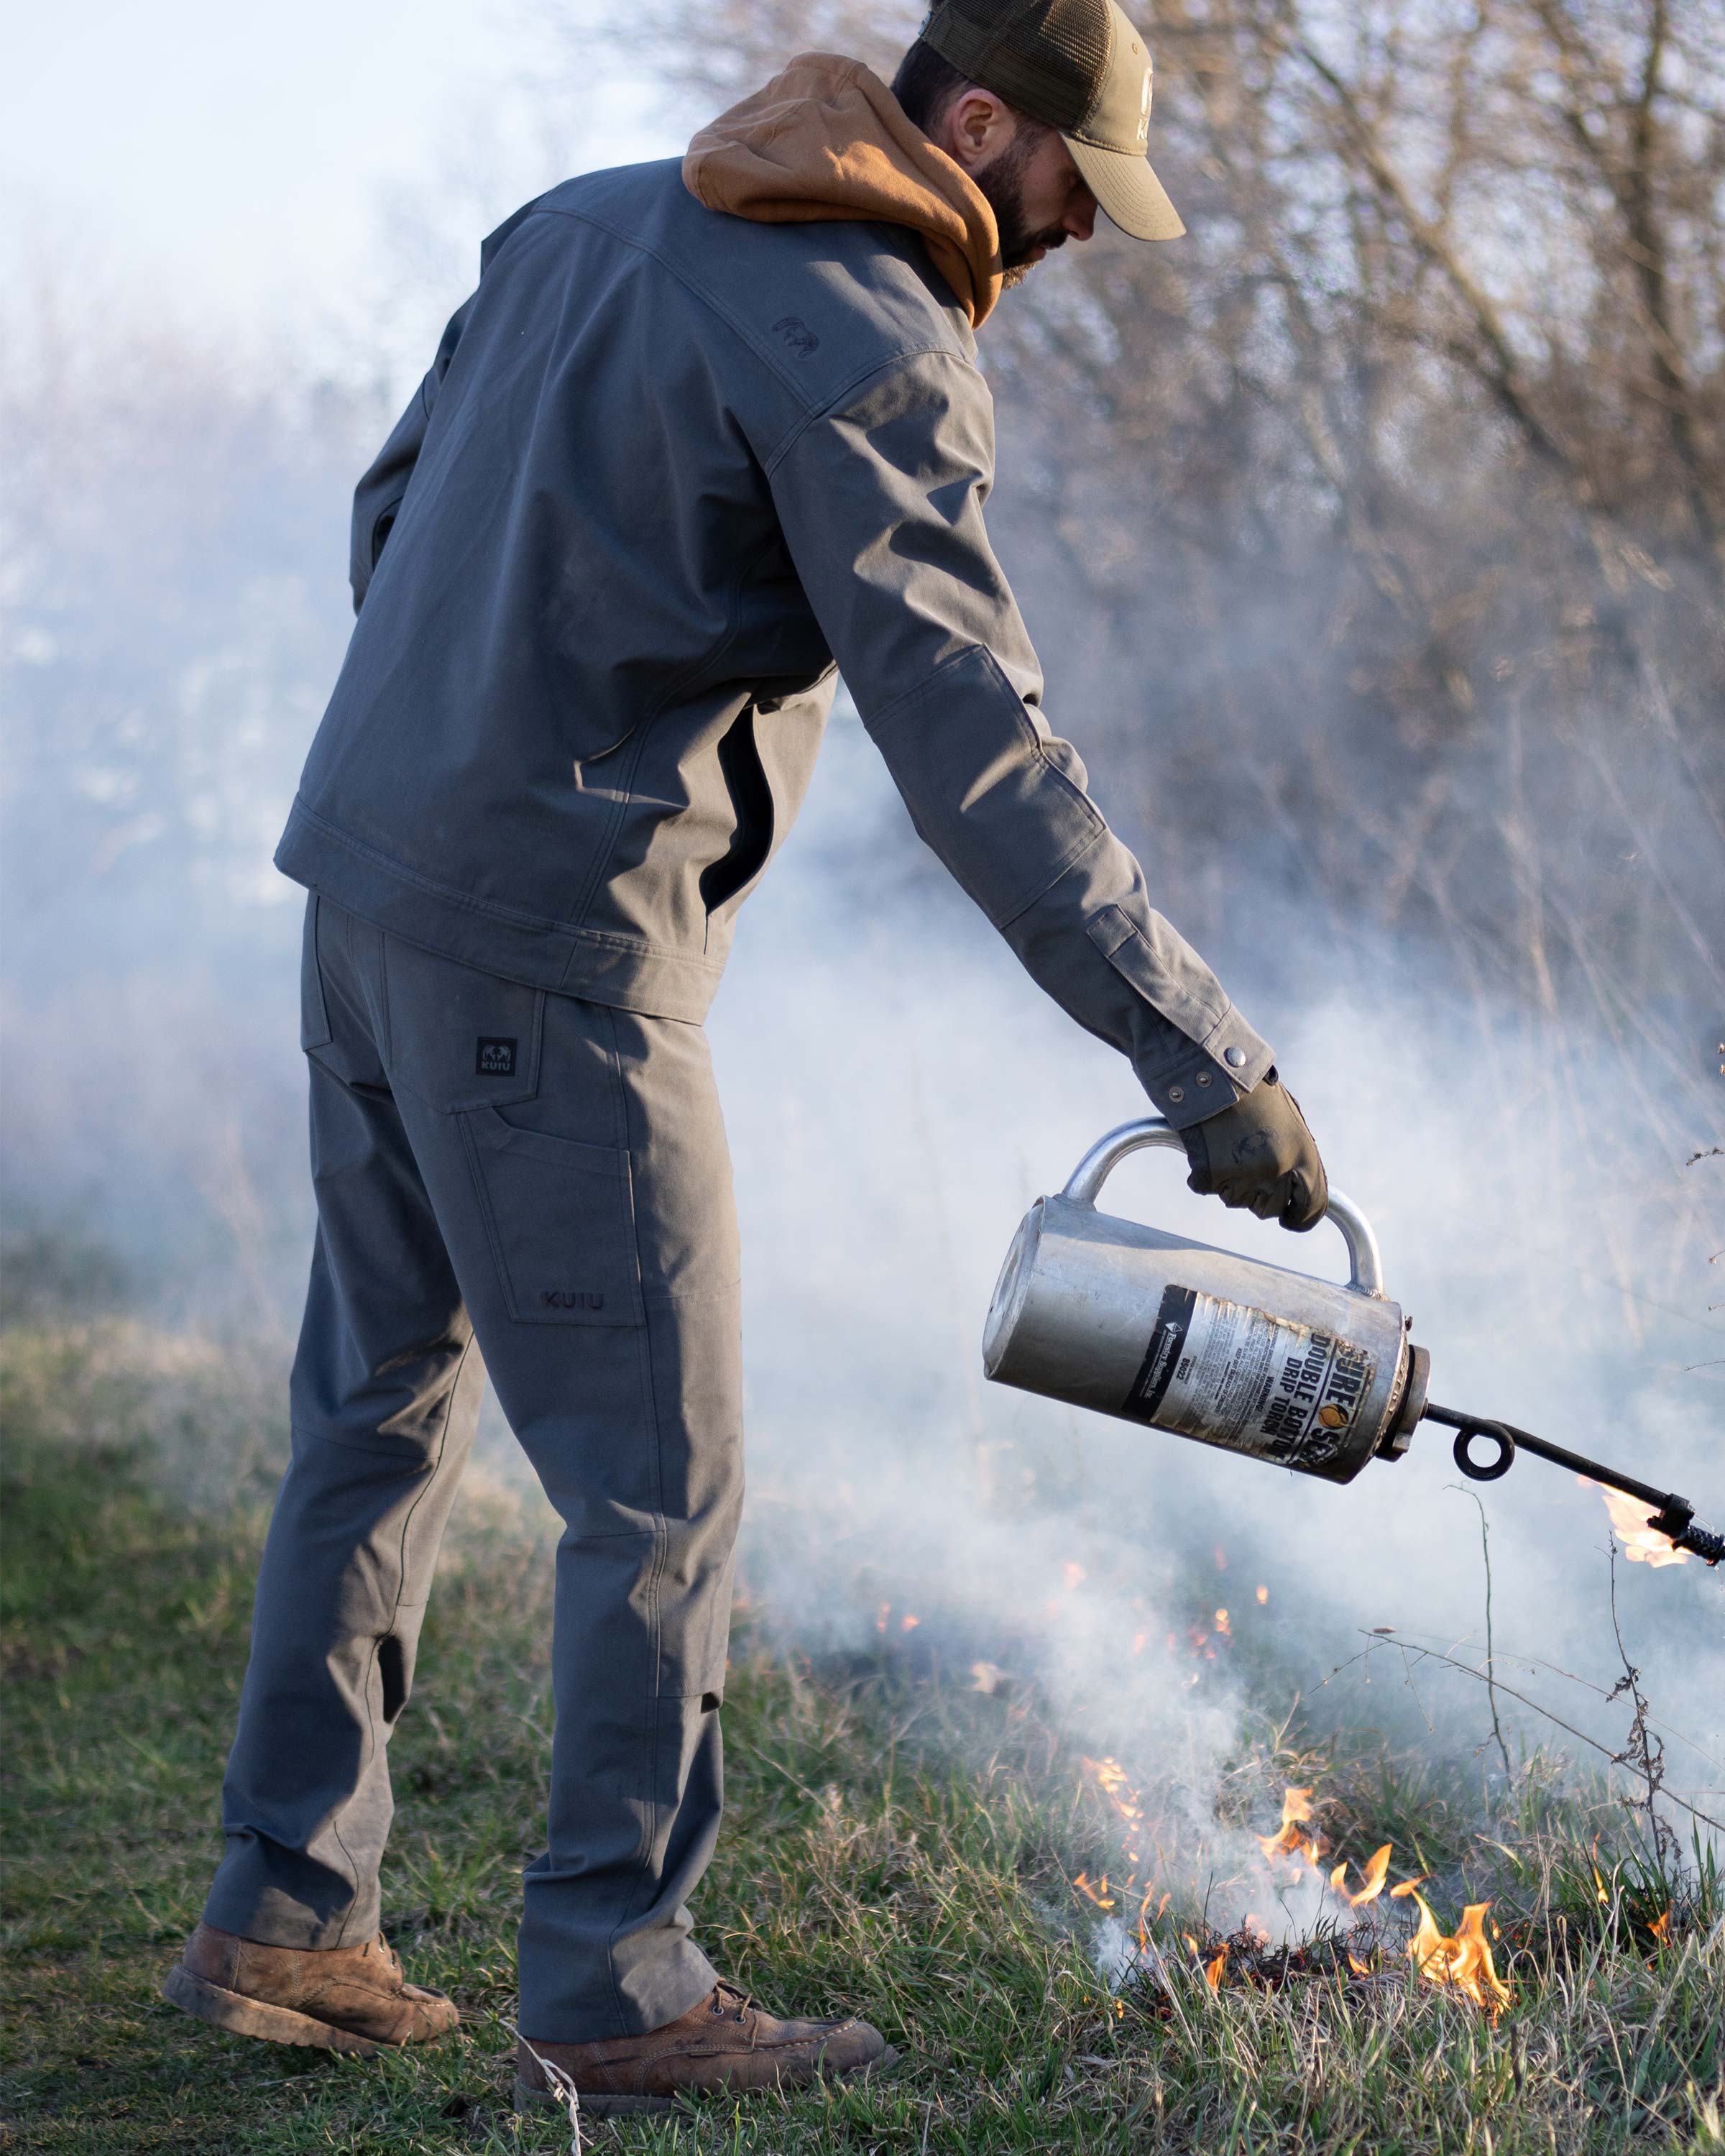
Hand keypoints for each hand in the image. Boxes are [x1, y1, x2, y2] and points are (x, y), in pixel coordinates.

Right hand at [1179, 1069, 1327, 1231]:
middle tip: (1248, 1169)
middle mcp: (1277, 1170)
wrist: (1212, 1071)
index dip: (1301, 1218)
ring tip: (1227, 1147)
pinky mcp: (1210, 1176)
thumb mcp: (1290, 1120)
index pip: (1311, 1206)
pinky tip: (1207, 1147)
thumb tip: (1303, 1187)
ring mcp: (1243, 1176)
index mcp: (1303, 1155)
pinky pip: (1206, 1188)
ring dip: (1231, 1183)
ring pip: (1236, 1200)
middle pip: (1269, 1209)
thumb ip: (1298, 1155)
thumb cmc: (1253, 1093)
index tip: (1290, 1221)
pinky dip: (1204, 1174)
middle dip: (1260, 1196)